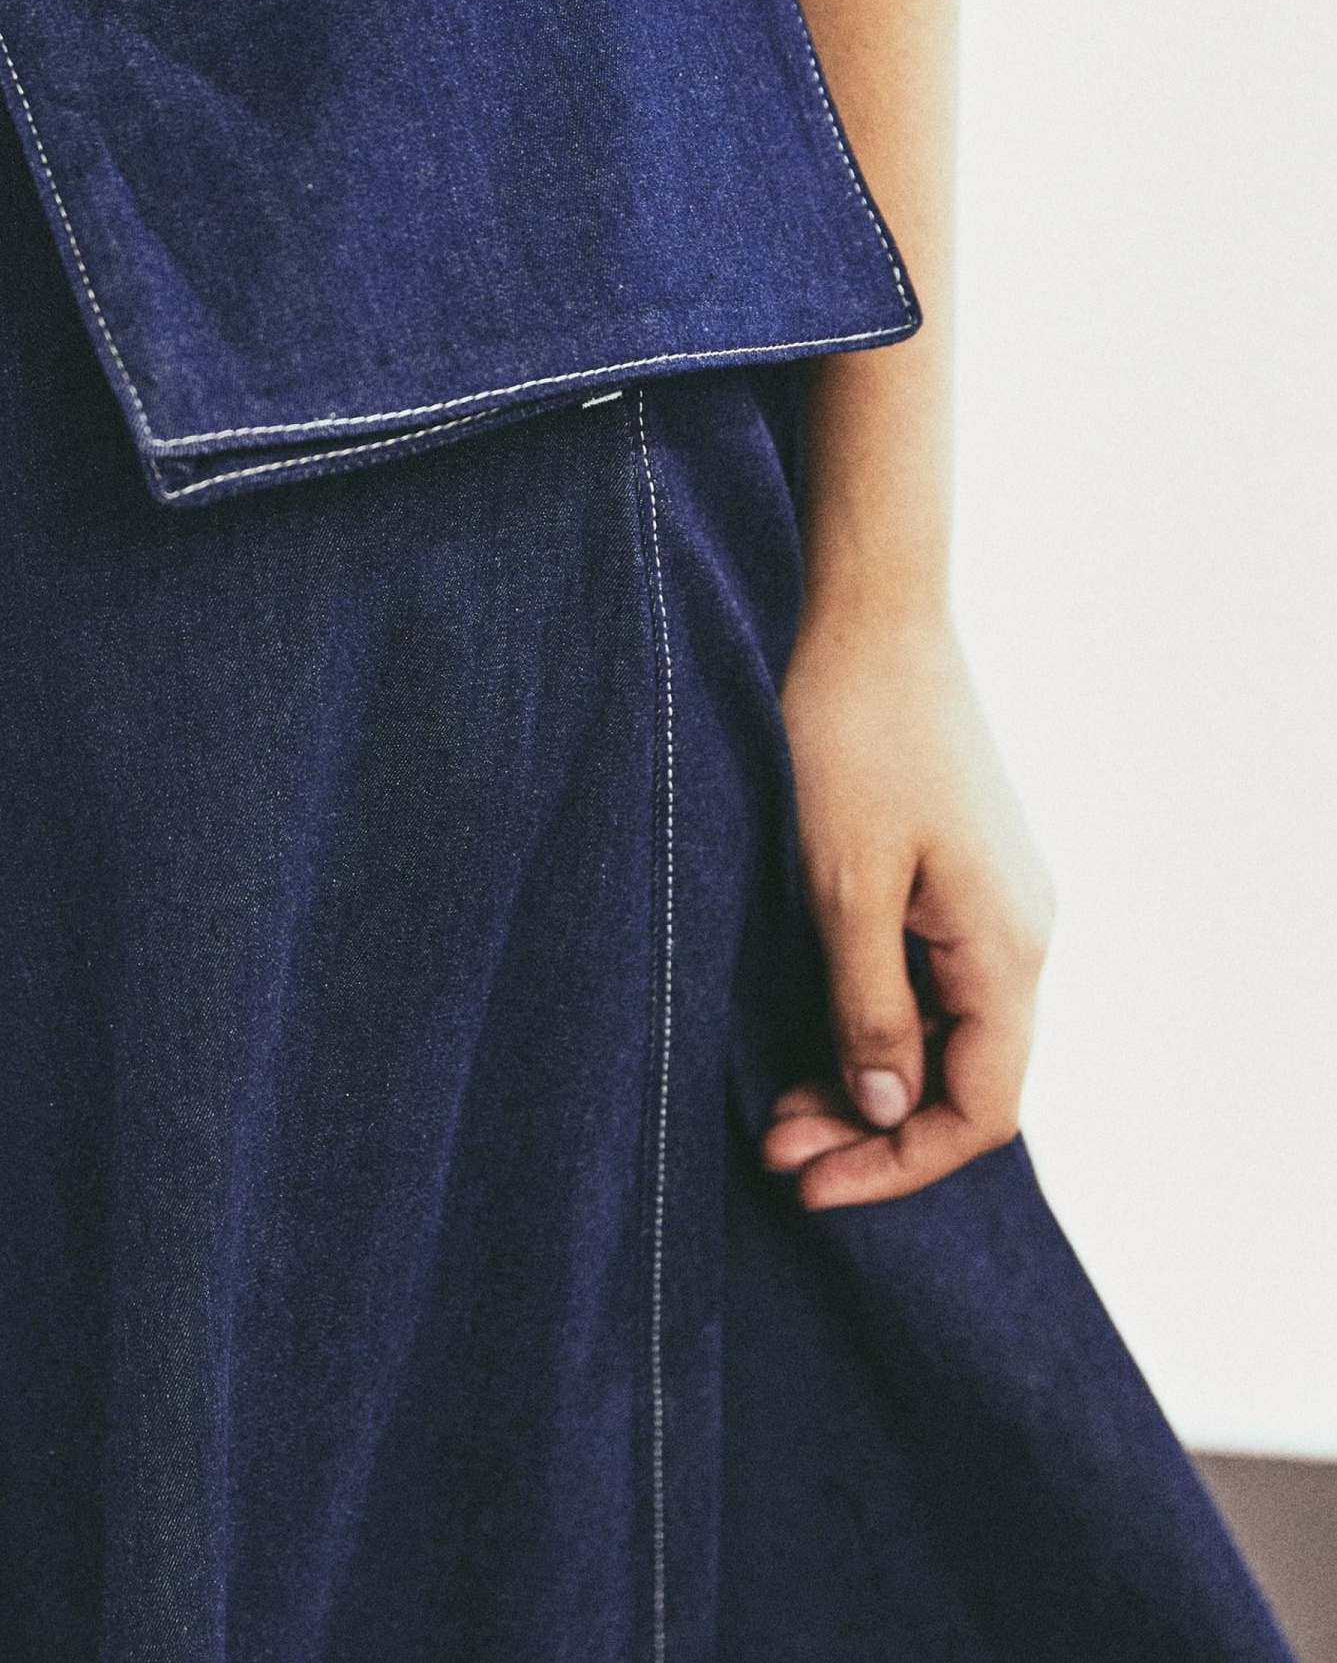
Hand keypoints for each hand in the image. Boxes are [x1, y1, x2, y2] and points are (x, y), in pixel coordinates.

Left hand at [763, 602, 1053, 1208]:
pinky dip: (872, 1012)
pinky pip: (931, 973)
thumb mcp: (844, 887)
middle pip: (961, 1075)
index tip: (809, 1181)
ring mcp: (994, 895)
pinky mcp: (959, 865)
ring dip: (864, 1071)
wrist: (871, 613)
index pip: (979, 1107)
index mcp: (1007, 946)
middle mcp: (1021, 929)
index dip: (897, 1161)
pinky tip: (810, 1021)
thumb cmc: (851, 736)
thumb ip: (869, 1007)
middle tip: (772, 1143)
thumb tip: (887, 1109)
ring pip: (942, 1026)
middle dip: (868, 1124)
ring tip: (775, 1098)